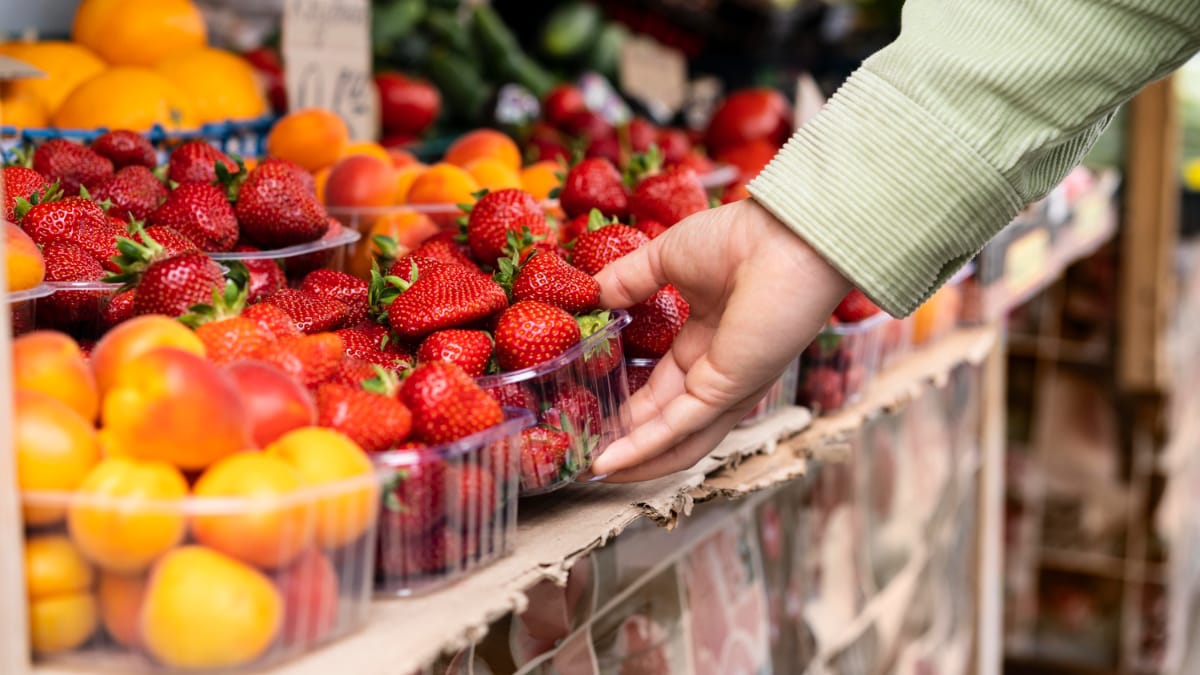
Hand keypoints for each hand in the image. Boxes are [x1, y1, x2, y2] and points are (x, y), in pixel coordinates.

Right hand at [589, 198, 849, 481]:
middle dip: (626, 441)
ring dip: (634, 460)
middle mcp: (718, 371)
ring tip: (593, 473)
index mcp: (708, 340)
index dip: (627, 405)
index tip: (590, 412)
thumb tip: (588, 295)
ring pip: (675, 440)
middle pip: (665, 422)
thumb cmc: (740, 238)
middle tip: (584, 452)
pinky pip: (679, 430)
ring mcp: (725, 386)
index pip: (662, 387)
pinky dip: (643, 449)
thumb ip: (626, 280)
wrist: (782, 236)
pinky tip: (609, 462)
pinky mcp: (727, 391)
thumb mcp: (666, 257)